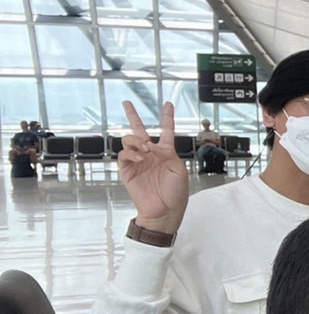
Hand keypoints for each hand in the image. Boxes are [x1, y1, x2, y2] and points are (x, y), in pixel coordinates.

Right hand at [117, 101, 188, 234]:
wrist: (164, 210)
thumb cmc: (175, 193)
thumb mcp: (179, 170)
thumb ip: (168, 154)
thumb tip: (152, 146)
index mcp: (166, 153)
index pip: (166, 131)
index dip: (167, 117)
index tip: (168, 104)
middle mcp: (150, 154)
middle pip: (140, 131)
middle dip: (133, 116)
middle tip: (127, 103)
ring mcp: (138, 161)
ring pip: (129, 140)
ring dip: (136, 140)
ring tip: (145, 149)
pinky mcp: (127, 170)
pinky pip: (123, 155)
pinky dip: (131, 153)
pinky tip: (140, 157)